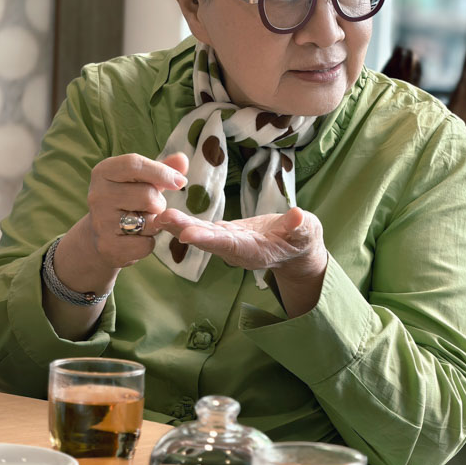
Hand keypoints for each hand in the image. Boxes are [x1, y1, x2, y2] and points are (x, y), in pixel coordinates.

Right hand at [52, 152, 188, 294]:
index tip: (180, 182)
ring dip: (154, 224)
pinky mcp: (108, 247)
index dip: (161, 172)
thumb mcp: (142, 179)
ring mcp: (101, 222)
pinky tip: (135, 239)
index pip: (134, 164)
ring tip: (140, 221)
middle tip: (148, 208)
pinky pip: (146, 244)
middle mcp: (97, 195)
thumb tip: (182, 159)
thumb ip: (163, 168)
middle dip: (158, 203)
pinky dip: (148, 243)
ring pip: (149, 221)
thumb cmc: (127, 200)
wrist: (100, 235)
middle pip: (147, 195)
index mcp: (103, 172)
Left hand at [153, 206, 326, 277]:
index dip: (207, 239)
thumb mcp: (307, 232)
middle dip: (185, 230)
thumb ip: (300, 226)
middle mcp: (237, 250)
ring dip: (180, 226)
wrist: (297, 250)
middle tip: (162, 219)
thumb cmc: (304, 239)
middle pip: (208, 240)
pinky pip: (203, 229)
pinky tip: (167, 214)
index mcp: (255, 250)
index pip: (229, 244)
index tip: (186, 234)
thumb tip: (298, 216)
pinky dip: (186, 222)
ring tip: (158, 215)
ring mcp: (229, 243)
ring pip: (202, 234)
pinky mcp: (226, 234)